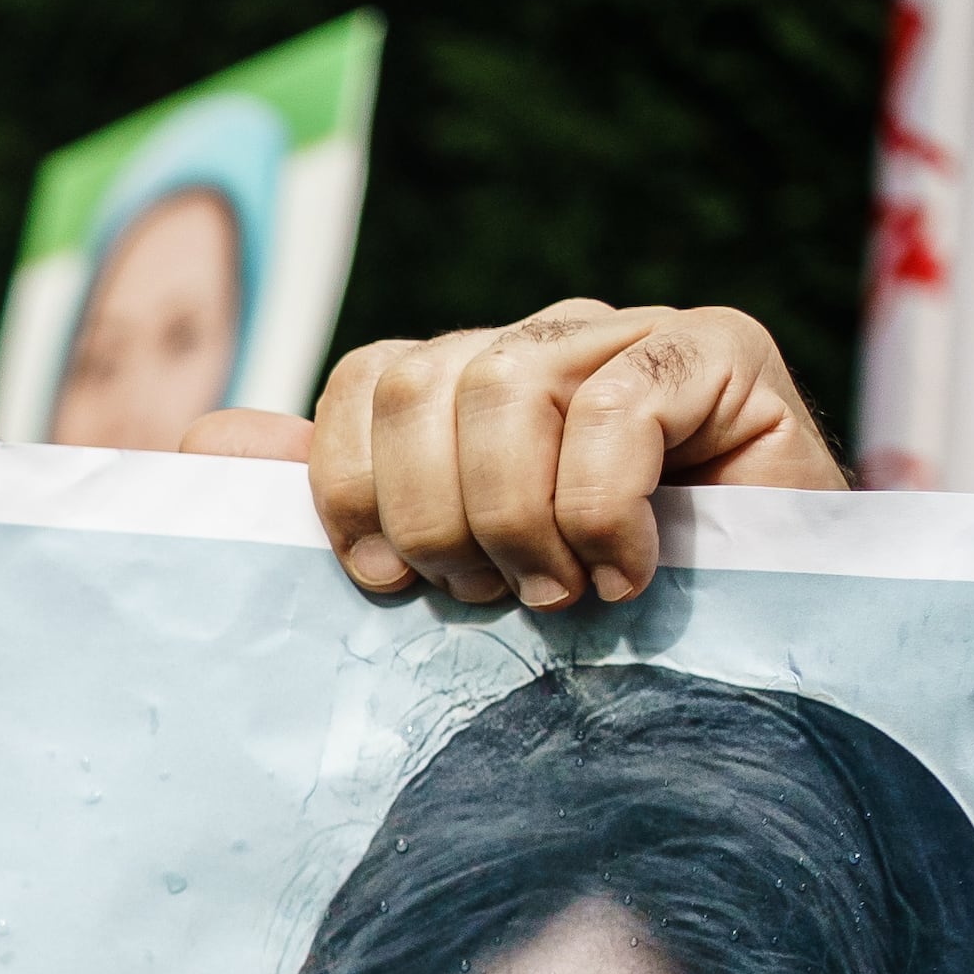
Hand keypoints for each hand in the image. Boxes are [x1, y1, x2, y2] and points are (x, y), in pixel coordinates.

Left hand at [194, 302, 844, 611]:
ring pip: (505, 385)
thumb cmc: (595, 617)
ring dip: (517, 518)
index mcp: (472, 381)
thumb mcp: (449, 565)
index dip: (347, 484)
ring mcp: (634, 335)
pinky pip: (616, 405)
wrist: (768, 638)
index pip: (366, 378)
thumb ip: (336, 495)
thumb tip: (206, 436)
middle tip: (486, 597)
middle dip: (433, 516)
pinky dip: (600, 510)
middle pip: (423, 381)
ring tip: (558, 593)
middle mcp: (548, 340)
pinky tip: (627, 573)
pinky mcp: (719, 349)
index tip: (379, 583)